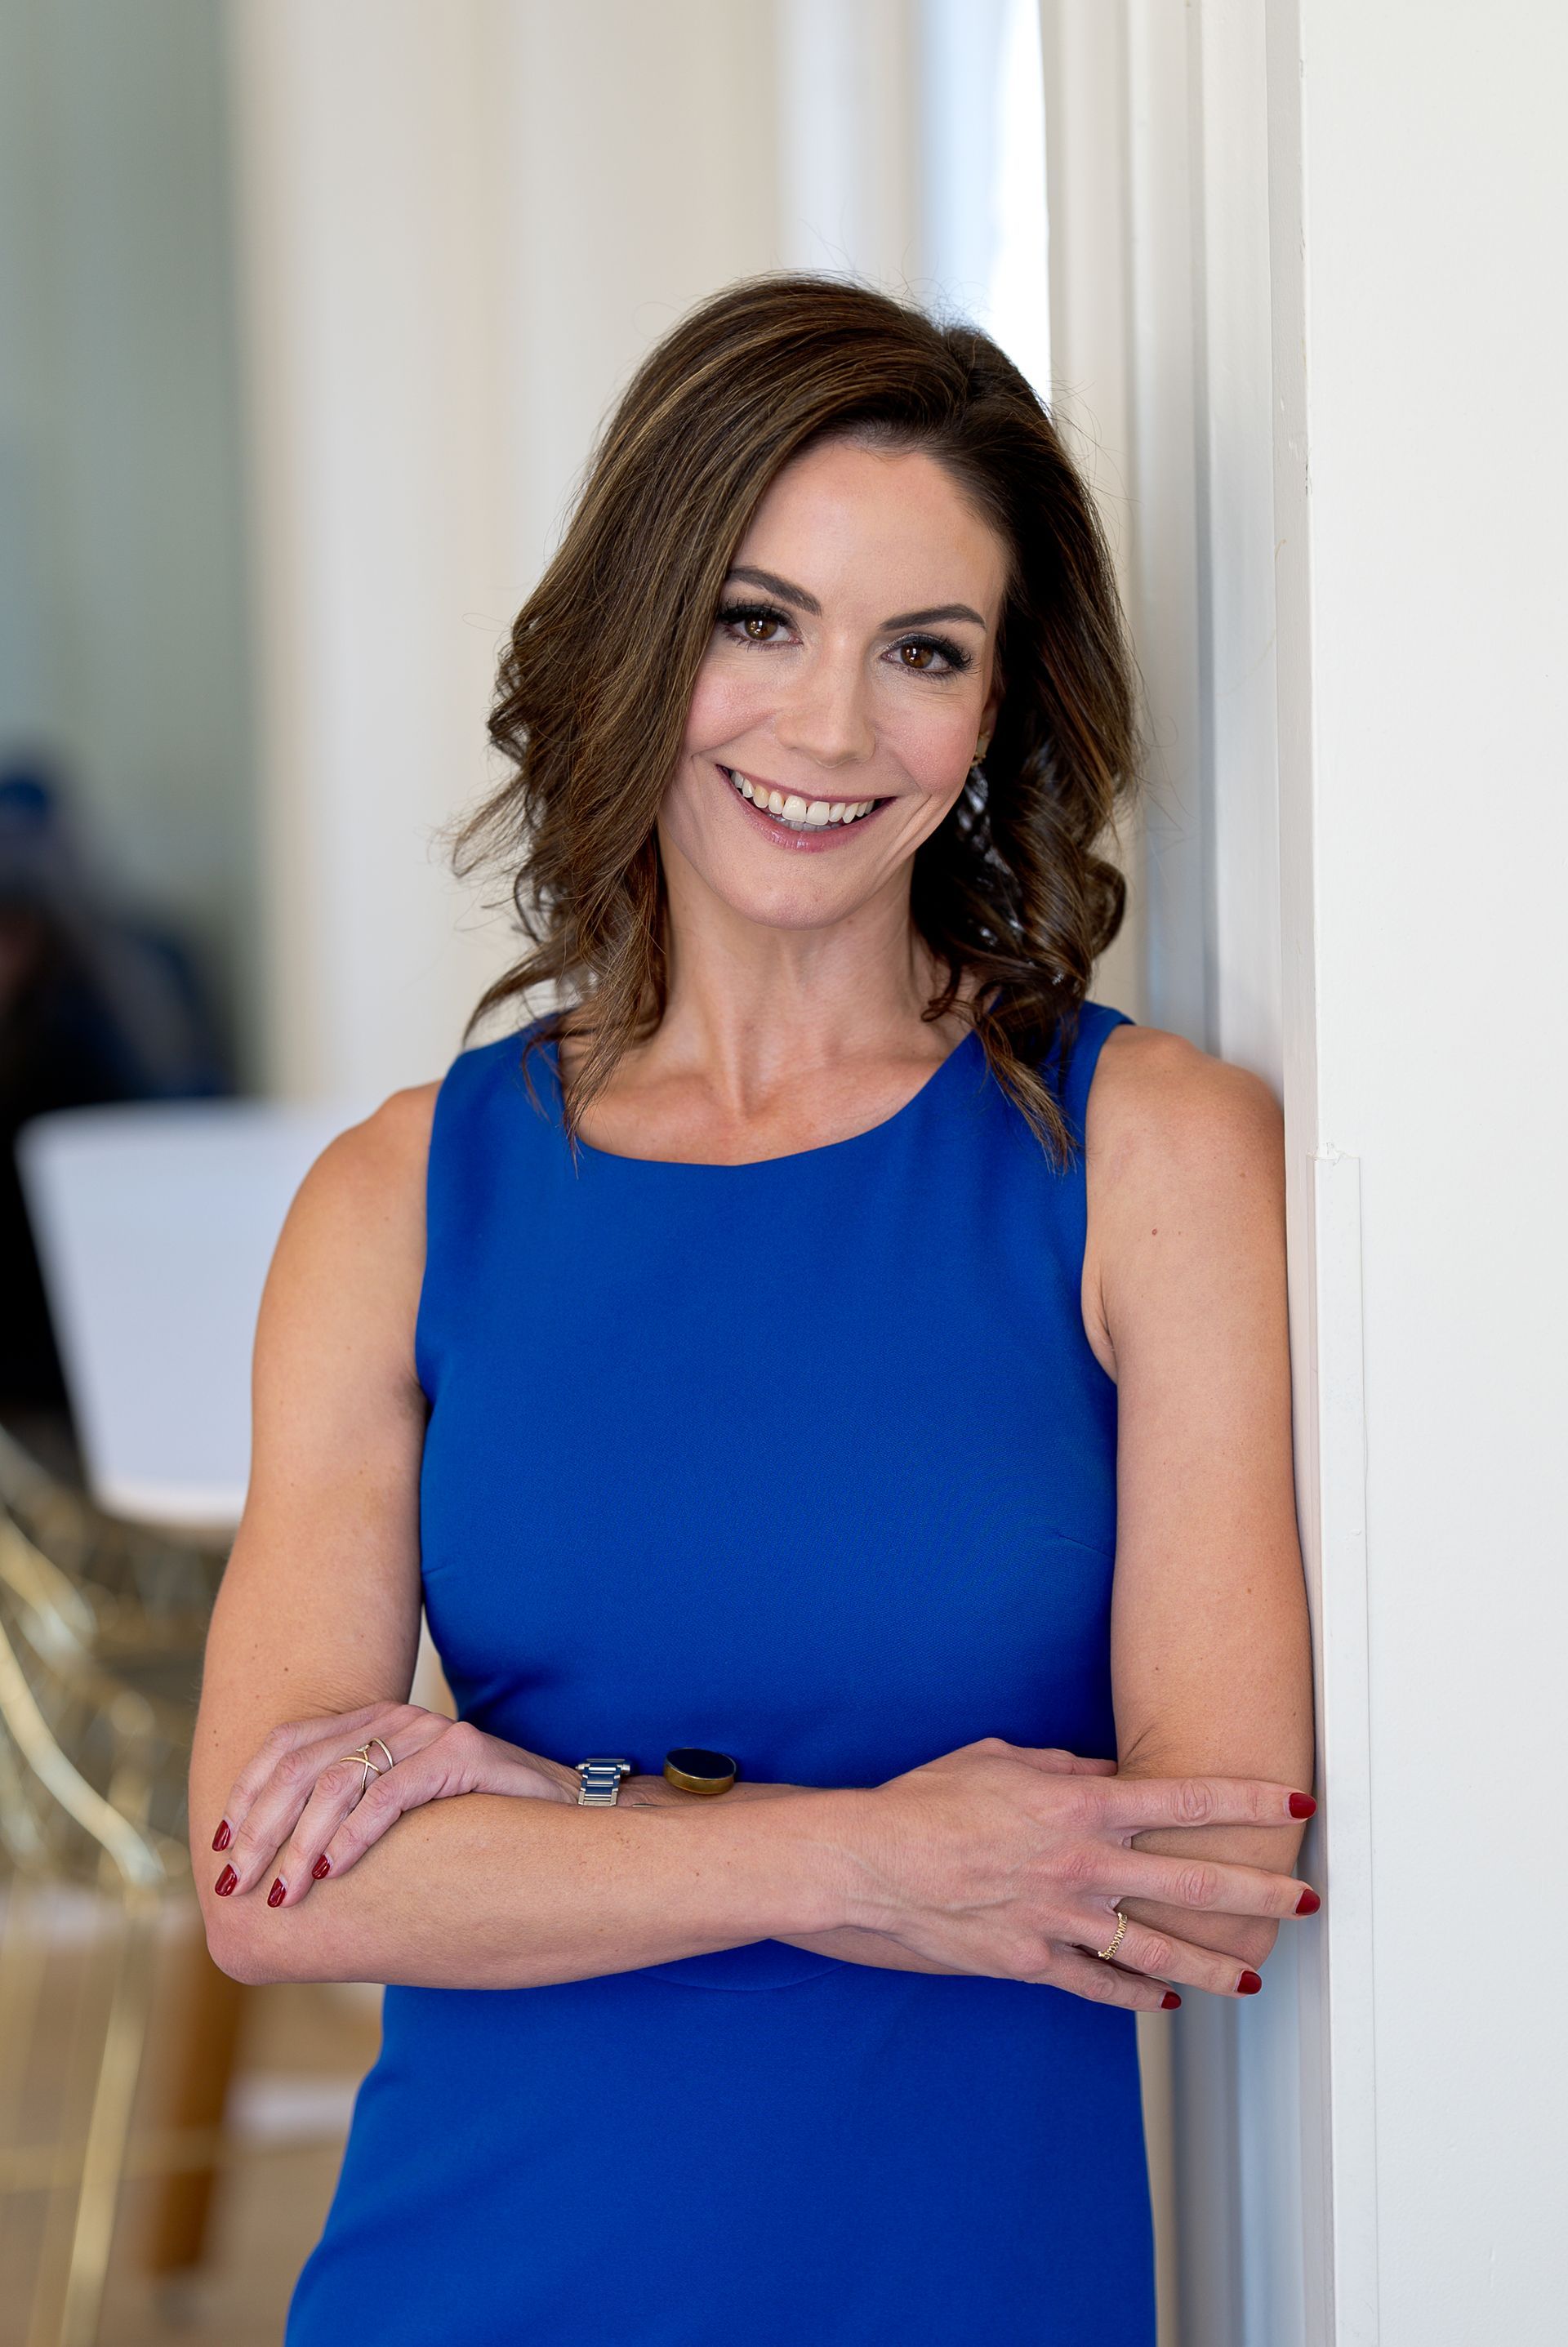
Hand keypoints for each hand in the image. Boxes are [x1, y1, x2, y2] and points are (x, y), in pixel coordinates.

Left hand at [209, 1704, 572, 1910]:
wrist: (567, 1819)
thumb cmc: (478, 1830)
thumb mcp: (400, 1817)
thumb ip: (349, 1820)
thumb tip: (276, 1869)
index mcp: (372, 1724)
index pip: (286, 1745)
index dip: (247, 1794)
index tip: (219, 1847)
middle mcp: (395, 1719)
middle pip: (301, 1766)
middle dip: (259, 1829)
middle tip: (236, 1884)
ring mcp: (428, 1732)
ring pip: (339, 1781)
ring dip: (298, 1842)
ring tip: (280, 1892)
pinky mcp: (463, 1752)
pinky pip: (391, 1792)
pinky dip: (354, 1836)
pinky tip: (332, 1872)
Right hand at [834, 1737, 1317, 2009]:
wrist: (872, 1862)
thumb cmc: (930, 1799)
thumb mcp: (1003, 1759)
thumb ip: (1067, 1770)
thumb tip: (1112, 1776)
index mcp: (1079, 1807)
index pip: (1184, 1801)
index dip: (1248, 1800)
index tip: (1296, 1801)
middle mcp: (1081, 1864)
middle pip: (1191, 1883)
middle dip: (1259, 1891)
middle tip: (1306, 1900)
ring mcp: (1060, 1918)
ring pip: (1157, 1949)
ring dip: (1215, 1964)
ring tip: (1255, 1975)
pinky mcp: (1032, 1961)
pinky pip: (1098, 1983)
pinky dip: (1137, 1994)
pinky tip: (1168, 2000)